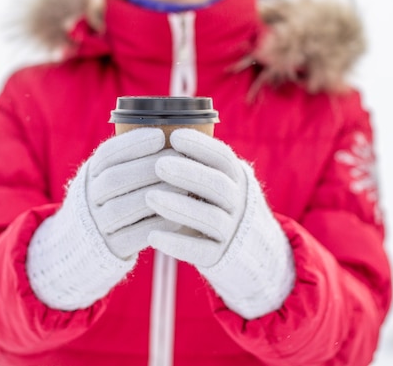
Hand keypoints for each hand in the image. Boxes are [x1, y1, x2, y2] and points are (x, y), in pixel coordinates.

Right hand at [27, 127, 181, 309]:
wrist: (88, 242)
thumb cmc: (116, 198)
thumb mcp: (113, 174)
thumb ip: (133, 159)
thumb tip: (172, 133)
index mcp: (91, 174)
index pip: (107, 154)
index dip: (133, 144)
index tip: (160, 136)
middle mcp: (90, 198)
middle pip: (114, 180)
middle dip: (148, 167)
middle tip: (179, 160)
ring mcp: (98, 225)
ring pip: (122, 208)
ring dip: (155, 195)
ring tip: (184, 187)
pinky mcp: (112, 248)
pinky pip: (134, 236)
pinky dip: (156, 225)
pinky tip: (178, 216)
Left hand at [145, 129, 247, 266]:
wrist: (244, 250)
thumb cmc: (213, 205)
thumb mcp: (213, 181)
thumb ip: (194, 164)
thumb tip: (153, 135)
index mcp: (236, 179)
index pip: (223, 158)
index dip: (200, 146)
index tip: (174, 136)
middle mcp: (238, 203)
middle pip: (218, 185)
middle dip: (188, 173)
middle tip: (158, 165)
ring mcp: (231, 231)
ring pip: (210, 218)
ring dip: (178, 206)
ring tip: (149, 197)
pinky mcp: (219, 257)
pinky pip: (201, 251)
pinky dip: (176, 244)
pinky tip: (152, 236)